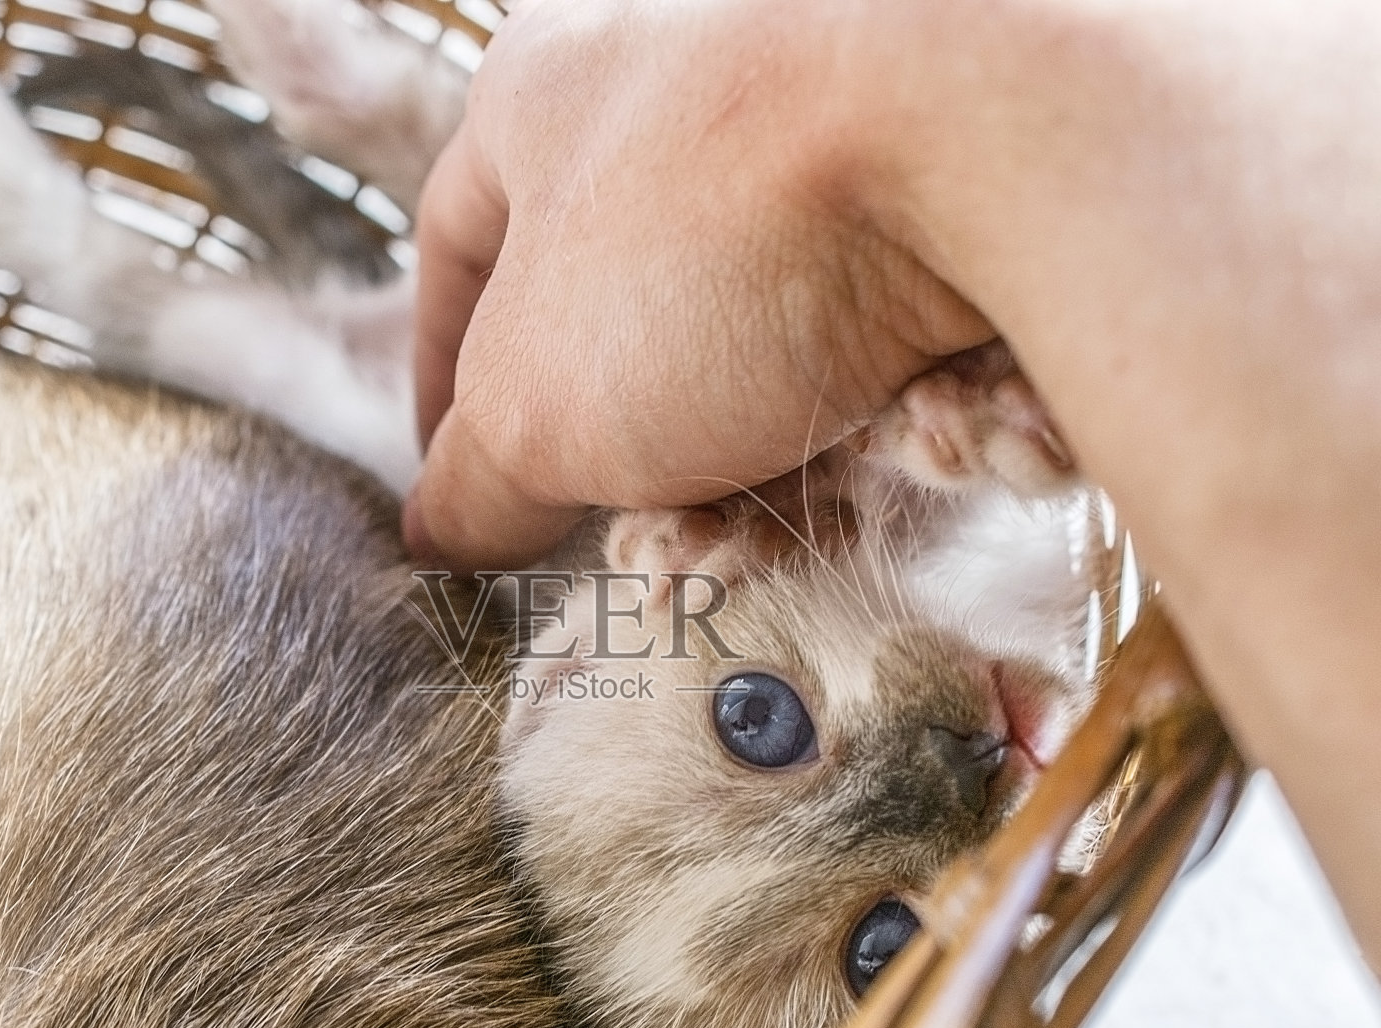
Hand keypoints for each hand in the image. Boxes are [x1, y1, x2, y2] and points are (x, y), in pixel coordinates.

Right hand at [405, 0, 993, 569]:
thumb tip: (440, 536)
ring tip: (779, 523)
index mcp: (549, 88)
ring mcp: (830, 102)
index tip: (470, 480)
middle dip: (631, 437)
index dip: (447, 379)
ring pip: (763, 318)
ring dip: (759, 441)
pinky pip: (882, 304)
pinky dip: (870, 397)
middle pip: (625, 296)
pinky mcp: (950, 155)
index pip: (459, 246)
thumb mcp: (544, 404)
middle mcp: (687, 67)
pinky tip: (882, 458)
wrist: (1011, 132)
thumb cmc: (721, 237)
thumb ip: (478, 478)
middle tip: (639, 529)